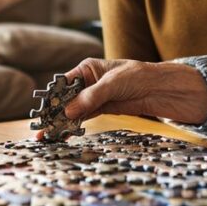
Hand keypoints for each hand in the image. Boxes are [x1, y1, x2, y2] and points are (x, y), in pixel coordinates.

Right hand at [34, 58, 206, 140]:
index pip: (63, 84)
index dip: (51, 99)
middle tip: (40, 132)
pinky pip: (85, 118)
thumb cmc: (141, 76)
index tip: (42, 114)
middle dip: (53, 114)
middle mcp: (89, 82)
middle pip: (65, 99)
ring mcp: (96, 97)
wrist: (166, 88)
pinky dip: (75, 126)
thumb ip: (91, 96)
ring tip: (48, 137)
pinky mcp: (106, 109)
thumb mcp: (113, 83)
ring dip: (62, 123)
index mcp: (88, 68)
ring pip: (74, 111)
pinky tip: (65, 134)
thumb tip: (68, 110)